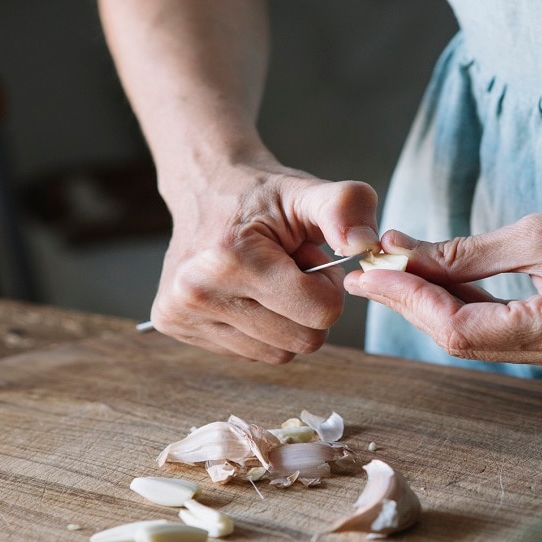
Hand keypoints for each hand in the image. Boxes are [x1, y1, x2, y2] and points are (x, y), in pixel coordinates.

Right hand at [150, 155, 379, 362]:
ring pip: (279, 354)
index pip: (321, 313)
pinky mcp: (176, 327)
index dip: (327, 284)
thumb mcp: (308, 190)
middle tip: (289, 268)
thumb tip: (365, 244)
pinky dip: (261, 328)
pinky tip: (247, 292)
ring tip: (268, 278)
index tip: (307, 257)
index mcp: (230, 259)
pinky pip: (252, 353)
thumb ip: (346, 207)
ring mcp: (182, 314)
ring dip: (286, 320)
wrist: (205, 187)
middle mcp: (197, 292)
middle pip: (303, 341)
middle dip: (310, 306)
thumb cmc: (262, 194)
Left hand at [344, 173, 541, 375]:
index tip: (371, 272)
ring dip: (442, 306)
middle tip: (374, 268)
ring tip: (399, 270)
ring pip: (487, 340)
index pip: (461, 331)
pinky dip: (477, 309)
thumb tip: (407, 255)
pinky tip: (446, 283)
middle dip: (417, 303)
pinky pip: (512, 335)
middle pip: (468, 341)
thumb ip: (470, 252)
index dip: (409, 301)